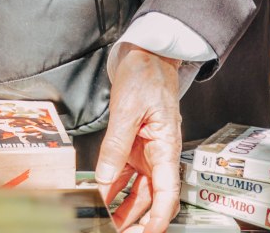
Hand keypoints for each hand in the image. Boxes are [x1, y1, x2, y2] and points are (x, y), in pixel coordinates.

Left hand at [95, 44, 182, 232]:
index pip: (167, 193)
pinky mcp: (133, 143)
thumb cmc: (146, 75)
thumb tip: (106, 177)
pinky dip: (115, 184)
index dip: (159, 217)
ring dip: (124, 206)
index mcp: (166, 147)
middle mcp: (158, 153)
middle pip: (151, 196)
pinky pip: (126, 171)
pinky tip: (102, 195)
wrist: (145, 54)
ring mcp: (145, 149)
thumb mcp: (128, 109)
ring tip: (108, 221)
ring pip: (138, 188)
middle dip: (137, 219)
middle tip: (119, 231)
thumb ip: (116, 144)